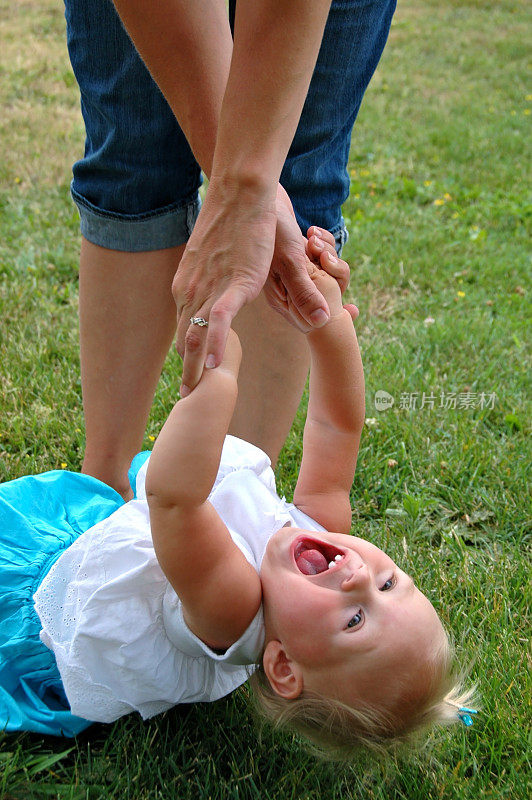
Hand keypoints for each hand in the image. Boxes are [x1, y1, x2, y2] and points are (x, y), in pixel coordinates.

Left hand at [173, 177, 277, 396]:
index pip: (183, 325)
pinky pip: (220, 322)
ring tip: (193, 396)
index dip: (184, 352)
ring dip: (194, 368)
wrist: (240, 192)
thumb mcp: (224, 257)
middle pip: (185, 337)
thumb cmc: (235, 221)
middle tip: (184, 397)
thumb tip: (227, 296)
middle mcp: (191, 290)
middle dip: (185, 369)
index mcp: (187, 285)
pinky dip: (216, 345)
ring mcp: (210, 288)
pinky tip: (213, 368)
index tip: (185, 374)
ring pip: (197, 335)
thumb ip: (223, 281)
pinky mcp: (233, 285)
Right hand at [263, 185, 350, 329]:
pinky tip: (311, 231)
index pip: (312, 321)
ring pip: (327, 275)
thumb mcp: (291, 263)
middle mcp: (287, 288)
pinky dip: (323, 244)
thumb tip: (322, 322)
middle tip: (325, 257)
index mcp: (281, 298)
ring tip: (313, 239)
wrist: (259, 194)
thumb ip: (305, 294)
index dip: (334, 316)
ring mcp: (294, 271)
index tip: (353, 309)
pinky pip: (323, 257)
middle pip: (325, 297)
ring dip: (327, 255)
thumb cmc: (271, 228)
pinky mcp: (299, 254)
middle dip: (332, 276)